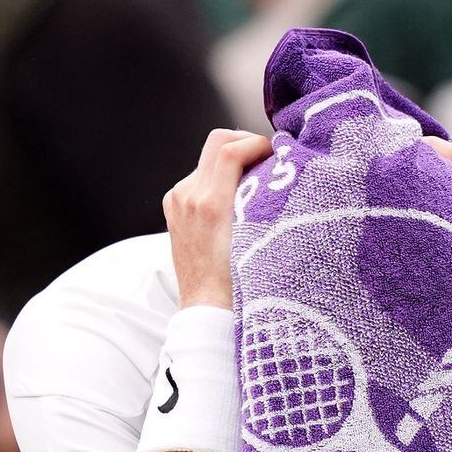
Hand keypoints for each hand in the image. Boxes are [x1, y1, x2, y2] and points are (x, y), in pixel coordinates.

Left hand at [164, 129, 272, 309]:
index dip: (257, 143)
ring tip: (256, 181)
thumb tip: (277, 169)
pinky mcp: (174, 208)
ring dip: (234, 161)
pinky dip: (219, 177)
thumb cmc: (239, 283)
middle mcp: (187, 198)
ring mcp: (177, 202)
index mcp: (209, 206)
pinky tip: (235, 198)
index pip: (229, 150)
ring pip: (208, 159)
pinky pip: (199, 177)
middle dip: (245, 143)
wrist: (208, 309)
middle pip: (217, 142)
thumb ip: (264, 199)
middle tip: (268, 159)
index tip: (277, 154)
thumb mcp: (259, 239)